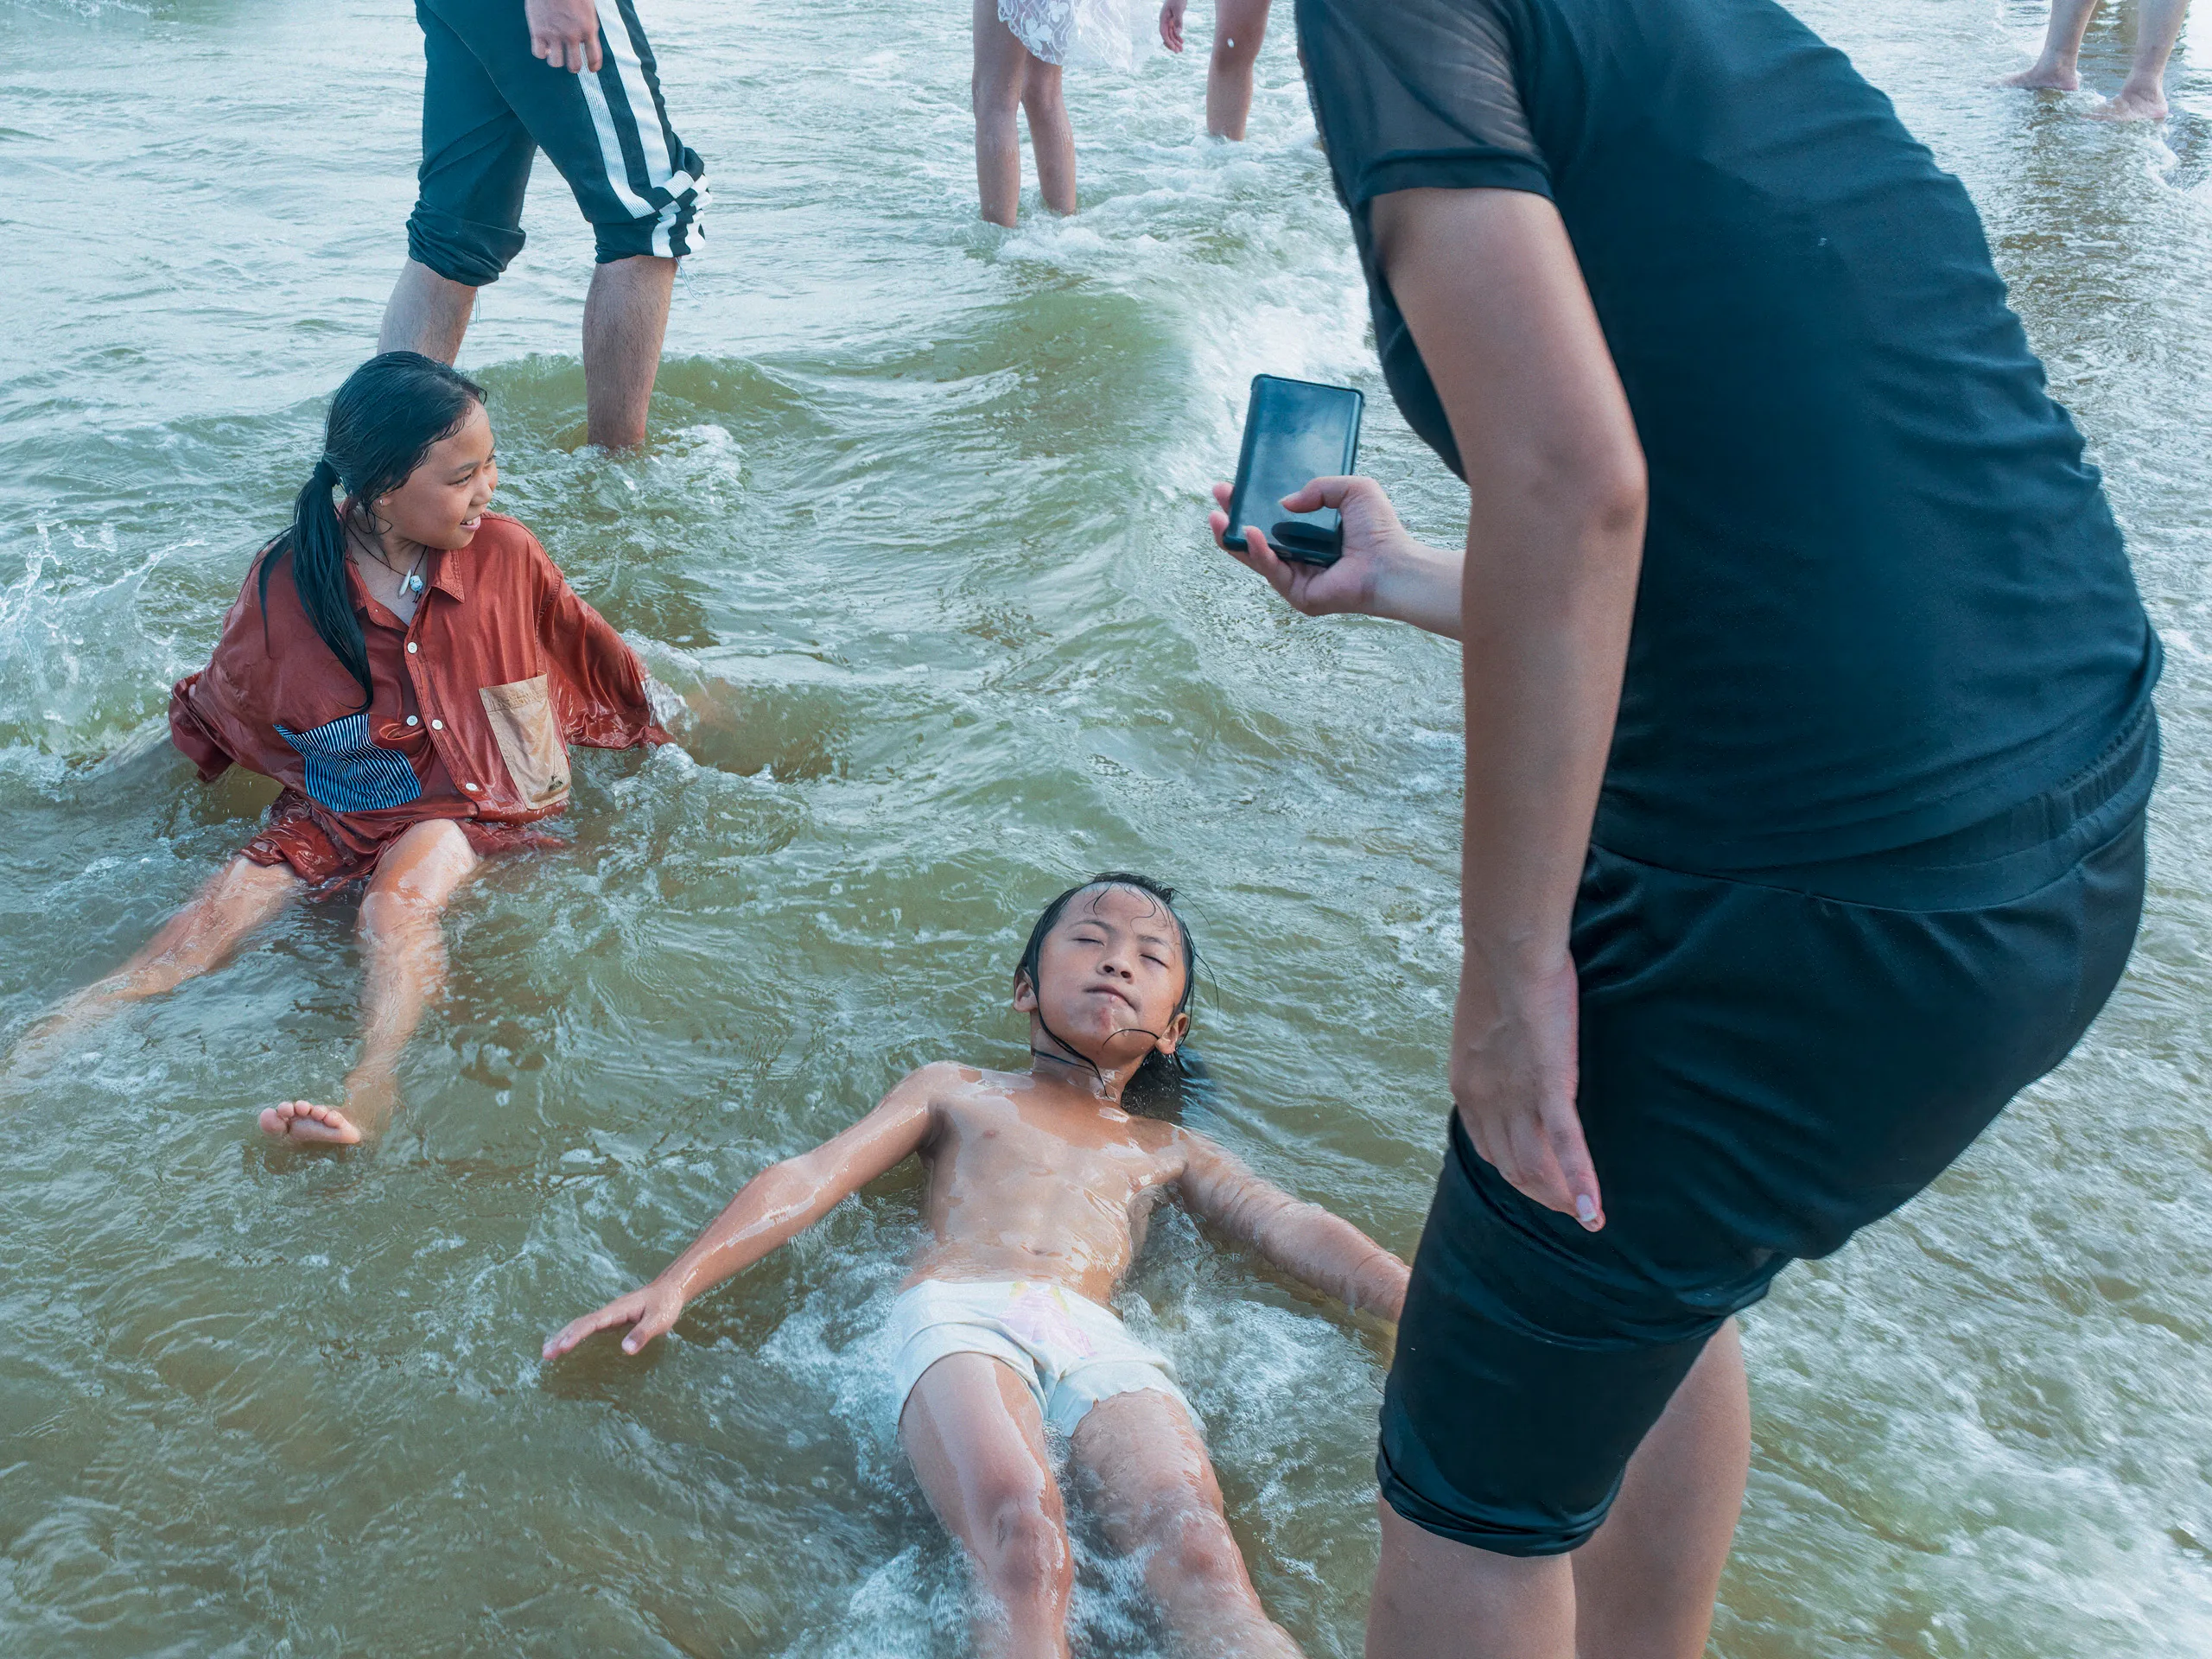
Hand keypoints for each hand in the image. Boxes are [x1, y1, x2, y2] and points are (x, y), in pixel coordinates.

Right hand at [527, 0, 603, 72]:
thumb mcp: (587, 8)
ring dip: (556, 60)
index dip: (594, 66)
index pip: (594, 57)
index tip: (592, 69)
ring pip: (555, 63)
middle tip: (571, 64)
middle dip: (573, 67)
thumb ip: (586, 25)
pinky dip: (541, 52)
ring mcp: (554, 34)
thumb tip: (582, 41)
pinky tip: (543, 45)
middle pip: (574, 66)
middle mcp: (572, 35)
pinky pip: (539, 53)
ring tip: (555, 53)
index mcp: (588, 28)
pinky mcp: (537, 31)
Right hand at [542, 1279, 685, 1359]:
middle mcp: (609, 1311)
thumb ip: (642, 1334)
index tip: (563, 1347)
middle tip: (546, 1354)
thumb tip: (625, 1350)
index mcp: (617, 1310)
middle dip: (562, 1337)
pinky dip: (574, 1335)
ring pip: (581, 1324)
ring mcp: (609, 1315)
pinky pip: (588, 1327)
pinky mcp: (612, 1320)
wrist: (671, 1290)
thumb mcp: (659, 1320)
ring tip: (547, 1352)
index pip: (592, 1323)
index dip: (576, 1335)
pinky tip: (567, 1344)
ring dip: (564, 1336)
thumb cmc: (665, 1305)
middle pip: (580, 1323)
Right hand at [1159, 0, 1187, 51]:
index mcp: (1163, 18)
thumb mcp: (1179, 10)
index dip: (1168, 41)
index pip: (1164, 33)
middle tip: (1178, 52)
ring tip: (1181, 50)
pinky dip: (1178, 36)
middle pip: (1167, 36)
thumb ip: (1178, 21)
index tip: (1173, 48)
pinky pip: (1174, 30)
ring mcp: (1168, 20)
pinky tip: (1182, 42)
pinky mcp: (1173, 20)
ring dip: (1176, 42)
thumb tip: (1178, 33)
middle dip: (1172, 44)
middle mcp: (1164, 21)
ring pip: (1171, 34)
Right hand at [1208, 474, 1414, 617]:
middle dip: (1233, 519)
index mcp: (1311, 537)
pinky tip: (1249, 533)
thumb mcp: (1352, 489)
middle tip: (1218, 498)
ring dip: (1233, 538)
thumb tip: (1284, 504)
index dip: (1252, 505)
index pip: (1273, 521)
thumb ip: (1319, 488)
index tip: (1234, 488)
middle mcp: (1301, 559)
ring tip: (1218, 518)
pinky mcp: (1298, 595)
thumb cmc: (1380, 530)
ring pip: (1256, 558)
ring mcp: (1297, 579)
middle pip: (1257, 540)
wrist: (1392, 563)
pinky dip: (1258, 553)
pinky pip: (1272, 571)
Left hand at [1450, 953, 1603, 1230]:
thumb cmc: (1502, 971)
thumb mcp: (1486, 1023)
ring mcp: (1515, 1097)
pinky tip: (1594, 1211)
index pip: (1488, 1149)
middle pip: (1512, 1168)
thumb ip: (1495, 1052)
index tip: (1539, 1182)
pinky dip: (1581, 1183)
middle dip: (1540, 1194)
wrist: (1508, 948)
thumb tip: (1512, 1054)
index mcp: (1466, 1086)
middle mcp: (1484, 1101)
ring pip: (1536, 1167)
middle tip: (1569, 1210)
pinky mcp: (1549, 1086)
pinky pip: (1566, 1146)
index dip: (1515, 1173)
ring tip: (1585, 1217)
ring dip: (1561, 1198)